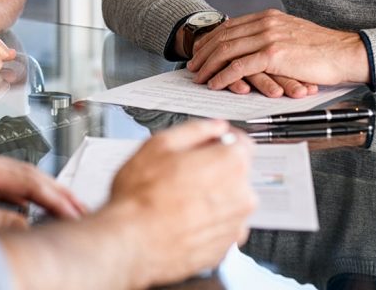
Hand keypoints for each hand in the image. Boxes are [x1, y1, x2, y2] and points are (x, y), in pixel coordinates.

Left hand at [0, 145, 84, 228]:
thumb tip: (23, 223)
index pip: (26, 178)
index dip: (55, 196)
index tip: (77, 211)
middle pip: (23, 174)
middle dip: (53, 192)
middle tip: (79, 211)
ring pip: (9, 178)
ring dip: (36, 196)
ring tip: (59, 212)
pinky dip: (15, 196)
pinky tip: (19, 211)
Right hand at [102, 119, 255, 286]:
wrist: (133, 241)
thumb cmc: (141, 195)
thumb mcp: (160, 144)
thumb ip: (195, 130)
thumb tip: (213, 127)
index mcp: (229, 164)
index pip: (242, 142)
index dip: (222, 139)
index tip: (209, 141)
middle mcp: (241, 196)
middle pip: (235, 172)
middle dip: (214, 167)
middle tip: (182, 170)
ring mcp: (234, 226)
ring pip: (228, 199)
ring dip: (211, 194)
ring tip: (177, 196)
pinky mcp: (224, 248)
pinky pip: (221, 225)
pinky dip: (207, 219)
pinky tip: (181, 216)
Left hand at [187, 9, 368, 96]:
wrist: (347, 52)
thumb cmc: (324, 49)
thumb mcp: (292, 34)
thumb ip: (271, 36)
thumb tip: (254, 46)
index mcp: (267, 17)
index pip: (229, 27)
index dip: (211, 39)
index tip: (201, 51)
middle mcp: (264, 23)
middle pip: (223, 37)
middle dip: (204, 52)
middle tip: (192, 65)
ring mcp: (268, 37)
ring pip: (227, 50)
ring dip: (209, 65)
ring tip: (199, 77)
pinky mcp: (273, 55)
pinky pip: (240, 66)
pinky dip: (224, 76)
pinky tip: (216, 83)